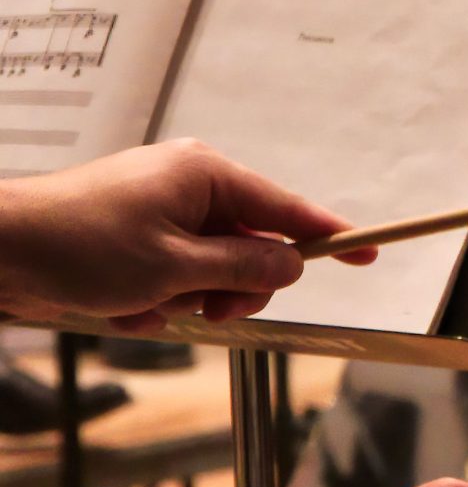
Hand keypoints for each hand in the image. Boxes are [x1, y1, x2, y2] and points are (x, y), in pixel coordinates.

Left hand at [0, 140, 370, 330]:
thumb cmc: (78, 245)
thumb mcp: (175, 266)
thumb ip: (244, 266)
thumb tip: (291, 261)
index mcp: (206, 175)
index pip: (288, 208)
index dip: (331, 236)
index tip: (371, 252)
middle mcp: (189, 186)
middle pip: (253, 248)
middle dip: (235, 288)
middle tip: (209, 311)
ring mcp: (162, 211)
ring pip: (213, 270)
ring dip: (190, 299)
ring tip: (148, 305)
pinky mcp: (137, 235)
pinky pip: (175, 276)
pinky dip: (156, 299)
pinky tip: (122, 305)